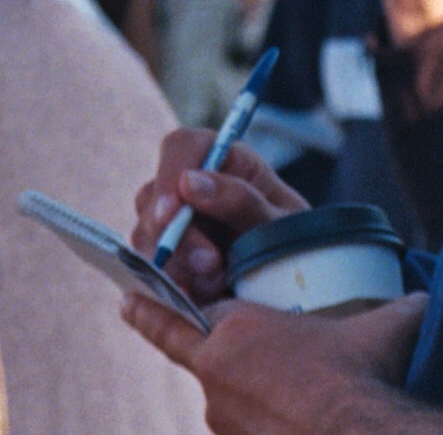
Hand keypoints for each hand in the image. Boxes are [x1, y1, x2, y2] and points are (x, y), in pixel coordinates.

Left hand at [121, 294, 442, 434]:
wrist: (366, 432)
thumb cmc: (368, 374)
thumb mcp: (380, 325)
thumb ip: (394, 305)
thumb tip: (426, 297)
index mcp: (235, 330)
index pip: (173, 311)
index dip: (149, 302)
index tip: (126, 295)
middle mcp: (217, 375)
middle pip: (193, 353)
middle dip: (196, 345)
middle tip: (184, 333)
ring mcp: (224, 420)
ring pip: (223, 398)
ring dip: (244, 393)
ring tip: (286, 394)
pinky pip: (242, 427)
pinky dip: (259, 422)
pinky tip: (289, 418)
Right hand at [130, 129, 307, 304]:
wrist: (296, 288)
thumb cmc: (294, 243)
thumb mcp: (279, 223)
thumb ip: (241, 200)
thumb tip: (189, 181)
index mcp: (222, 160)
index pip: (181, 146)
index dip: (169, 174)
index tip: (171, 214)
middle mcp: (190, 185)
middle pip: (155, 197)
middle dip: (178, 236)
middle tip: (211, 265)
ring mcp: (174, 221)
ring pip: (146, 235)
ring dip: (178, 264)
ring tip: (219, 283)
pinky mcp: (166, 256)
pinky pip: (149, 267)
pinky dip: (172, 283)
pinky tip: (201, 296)